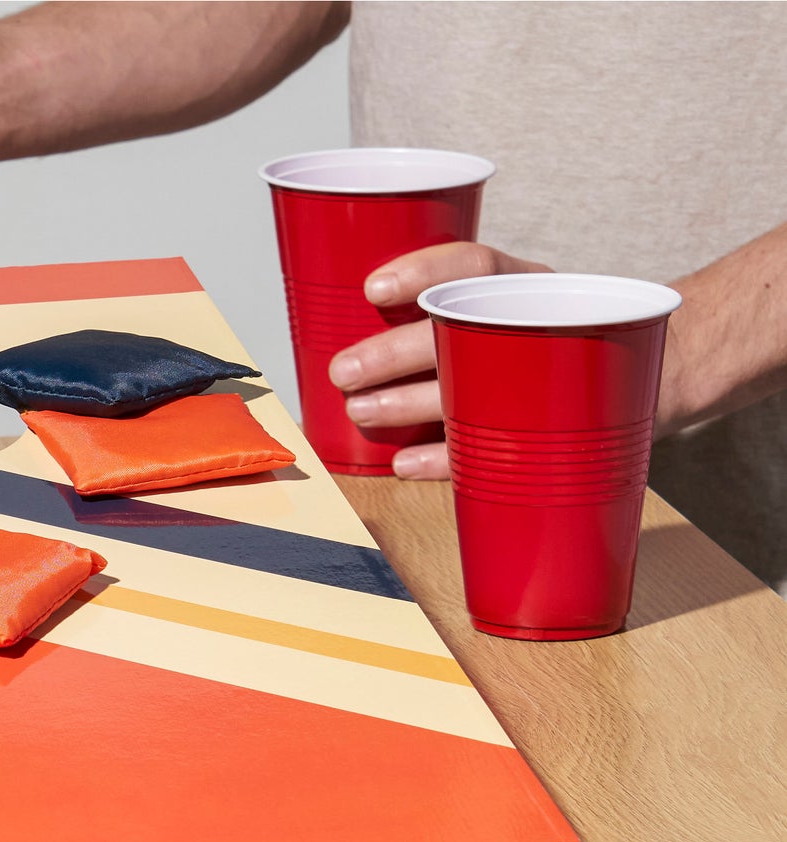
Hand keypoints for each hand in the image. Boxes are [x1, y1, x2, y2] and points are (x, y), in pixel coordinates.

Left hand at [327, 242, 552, 478]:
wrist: (613, 383)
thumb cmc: (514, 342)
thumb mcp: (487, 312)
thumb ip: (436, 312)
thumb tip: (338, 319)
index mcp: (518, 287)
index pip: (475, 265)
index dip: (424, 271)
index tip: (371, 289)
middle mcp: (532, 326)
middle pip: (462, 331)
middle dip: (393, 353)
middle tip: (342, 372)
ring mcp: (541, 379)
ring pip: (471, 390)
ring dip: (407, 404)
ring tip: (360, 412)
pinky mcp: (542, 431)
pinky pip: (492, 448)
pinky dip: (442, 458)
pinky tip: (402, 464)